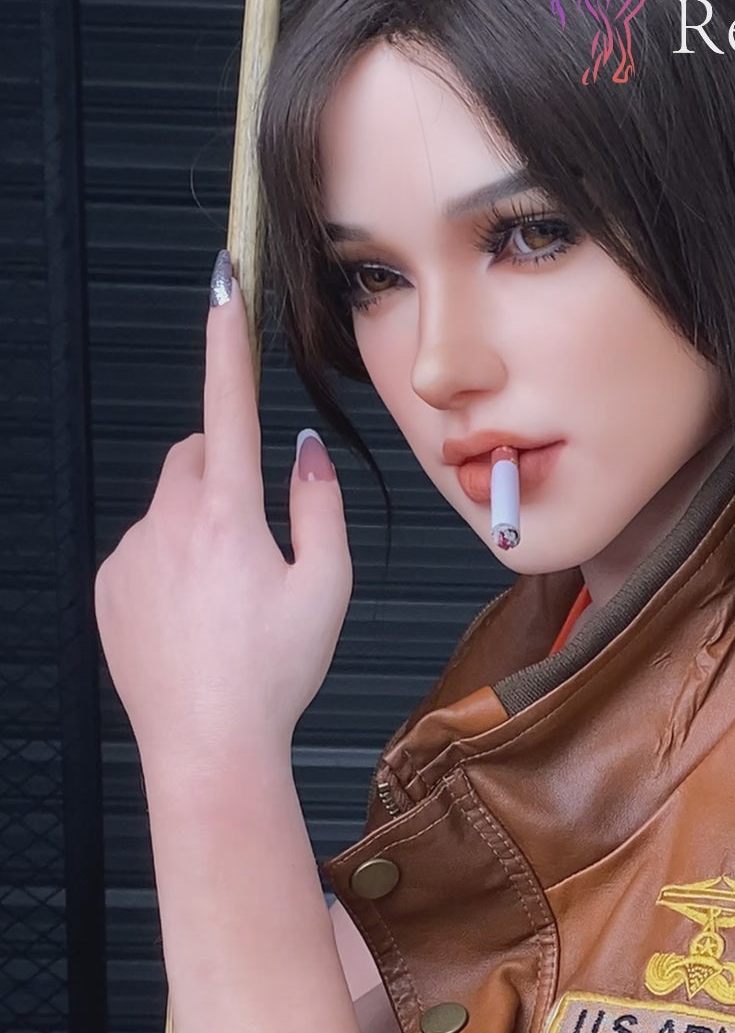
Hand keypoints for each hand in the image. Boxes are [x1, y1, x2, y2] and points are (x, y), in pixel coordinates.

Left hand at [93, 255, 353, 778]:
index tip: (224, 286)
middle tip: (260, 544)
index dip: (228, 340)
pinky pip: (142, 550)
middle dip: (225, 476)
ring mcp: (131, 554)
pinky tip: (195, 622)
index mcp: (229, 516)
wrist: (208, 746)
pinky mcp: (109, 586)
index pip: (228, 405)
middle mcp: (169, 523)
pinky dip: (169, 568)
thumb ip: (318, 506)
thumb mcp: (328, 588)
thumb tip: (304, 453)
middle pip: (196, 457)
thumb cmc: (273, 676)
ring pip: (169, 509)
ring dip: (199, 531)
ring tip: (227, 605)